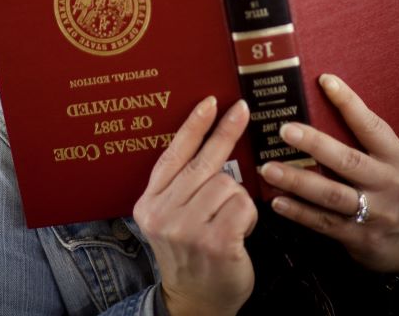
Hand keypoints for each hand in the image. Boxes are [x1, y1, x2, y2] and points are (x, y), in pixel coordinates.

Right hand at [133, 96, 257, 315]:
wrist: (194, 304)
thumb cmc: (190, 255)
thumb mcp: (171, 218)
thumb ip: (180, 186)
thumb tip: (207, 140)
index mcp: (149, 202)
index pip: (172, 155)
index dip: (193, 126)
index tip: (209, 102)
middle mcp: (164, 213)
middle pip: (203, 162)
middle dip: (225, 132)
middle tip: (241, 110)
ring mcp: (188, 228)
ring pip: (228, 184)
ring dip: (237, 200)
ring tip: (228, 222)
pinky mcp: (214, 241)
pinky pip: (243, 205)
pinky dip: (249, 216)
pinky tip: (239, 233)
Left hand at [260, 73, 398, 272]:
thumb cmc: (393, 186)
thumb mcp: (391, 159)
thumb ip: (363, 138)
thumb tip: (321, 103)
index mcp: (396, 157)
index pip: (371, 126)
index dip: (349, 103)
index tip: (325, 81)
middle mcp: (388, 183)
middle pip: (348, 161)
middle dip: (314, 144)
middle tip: (284, 130)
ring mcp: (375, 213)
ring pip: (332, 194)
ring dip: (297, 180)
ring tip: (269, 168)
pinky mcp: (360, 237)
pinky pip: (324, 223)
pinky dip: (299, 212)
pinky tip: (277, 201)